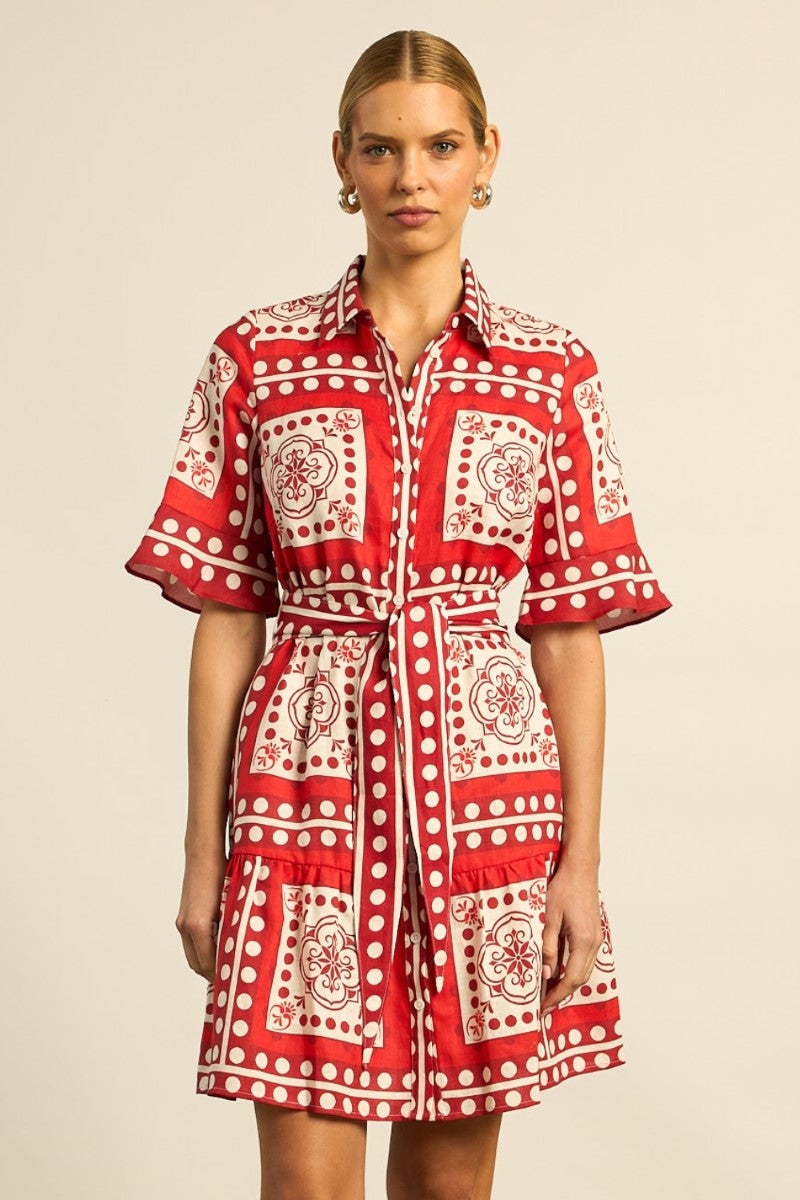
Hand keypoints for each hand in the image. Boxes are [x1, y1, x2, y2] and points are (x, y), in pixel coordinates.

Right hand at [175, 850, 227, 982]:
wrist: (203, 852)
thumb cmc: (222, 872)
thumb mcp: (232, 902)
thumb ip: (234, 927)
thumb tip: (245, 950)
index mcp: (198, 926)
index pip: (208, 964)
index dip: (222, 977)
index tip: (237, 983)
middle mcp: (186, 926)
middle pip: (197, 965)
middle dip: (214, 974)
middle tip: (235, 979)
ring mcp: (182, 922)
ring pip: (193, 955)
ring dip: (208, 963)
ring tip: (229, 966)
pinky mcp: (183, 916)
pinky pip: (191, 943)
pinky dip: (203, 950)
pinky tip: (221, 947)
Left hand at [540, 857, 603, 1015]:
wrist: (581, 868)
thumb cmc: (563, 888)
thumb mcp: (549, 917)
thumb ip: (548, 946)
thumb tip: (546, 974)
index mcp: (583, 941)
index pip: (571, 979)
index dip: (557, 995)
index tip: (543, 1007)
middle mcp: (594, 943)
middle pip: (580, 979)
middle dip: (562, 993)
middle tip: (543, 1003)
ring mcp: (597, 938)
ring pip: (584, 970)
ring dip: (568, 982)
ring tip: (548, 990)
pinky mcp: (594, 932)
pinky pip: (585, 959)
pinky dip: (573, 969)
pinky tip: (558, 970)